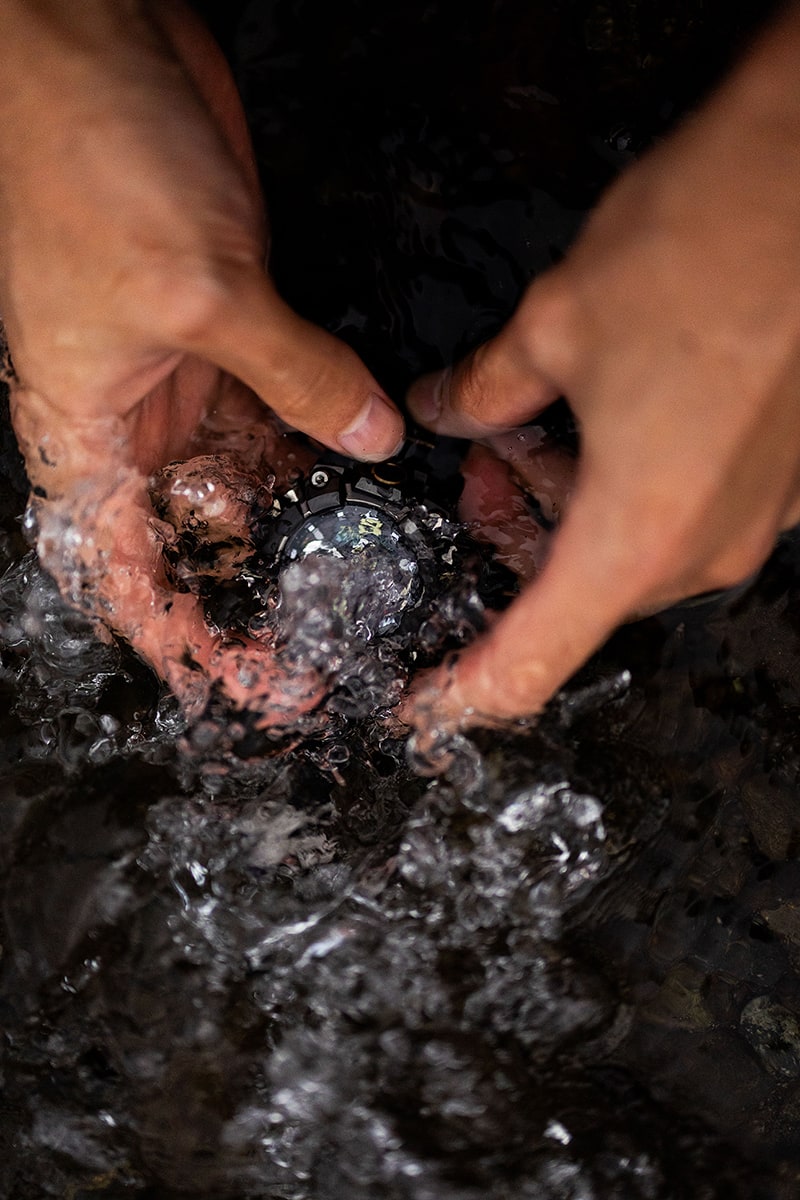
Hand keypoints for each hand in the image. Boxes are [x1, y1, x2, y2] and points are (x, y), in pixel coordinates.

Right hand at [0, 0, 402, 722]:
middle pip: (197, 536)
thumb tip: (367, 436)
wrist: (95, 44)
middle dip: (258, 586)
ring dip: (300, 518)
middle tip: (330, 637)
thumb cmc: (90, 159)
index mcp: (85, 430)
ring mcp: (185, 374)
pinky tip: (368, 468)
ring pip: (247, 475)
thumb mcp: (198, 288)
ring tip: (365, 571)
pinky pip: (281, 404)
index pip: (125, 571)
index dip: (179, 636)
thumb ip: (295, 373)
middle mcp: (133, 417)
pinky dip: (321, 436)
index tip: (242, 683)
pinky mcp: (230, 327)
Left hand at [407, 4, 799, 726]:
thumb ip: (485, 392)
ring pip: (627, 556)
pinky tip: (606, 416)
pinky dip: (626, 490)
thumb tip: (444, 410)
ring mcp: (751, 519)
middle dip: (514, 543)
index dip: (462, 695)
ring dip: (569, 510)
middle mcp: (702, 549)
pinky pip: (680, 519)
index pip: (528, 665)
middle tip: (482, 469)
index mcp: (634, 535)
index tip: (421, 704)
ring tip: (536, 422)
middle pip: (575, 597)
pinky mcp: (778, 482)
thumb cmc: (703, 246)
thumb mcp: (554, 323)